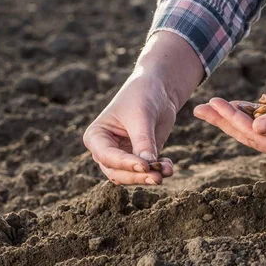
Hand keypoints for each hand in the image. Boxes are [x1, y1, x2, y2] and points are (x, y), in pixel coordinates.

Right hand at [83, 32, 203, 184]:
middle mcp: (105, 150)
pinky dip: (158, 171)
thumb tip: (147, 166)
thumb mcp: (142, 116)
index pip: (107, 156)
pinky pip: (146, 172)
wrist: (158, 88)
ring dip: (149, 177)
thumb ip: (143, 141)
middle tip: (157, 177)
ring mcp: (122, 156)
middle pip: (117, 172)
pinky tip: (168, 166)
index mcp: (96, 136)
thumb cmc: (142, 96)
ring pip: (131, 176)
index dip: (125, 163)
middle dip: (137, 176)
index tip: (145, 166)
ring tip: (167, 171)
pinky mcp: (140, 158)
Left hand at [193, 78, 265, 161]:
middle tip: (199, 109)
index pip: (253, 134)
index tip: (212, 103)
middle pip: (248, 135)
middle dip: (223, 122)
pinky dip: (255, 113)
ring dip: (235, 118)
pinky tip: (244, 106)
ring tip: (214, 106)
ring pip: (257, 129)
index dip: (230, 118)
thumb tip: (255, 126)